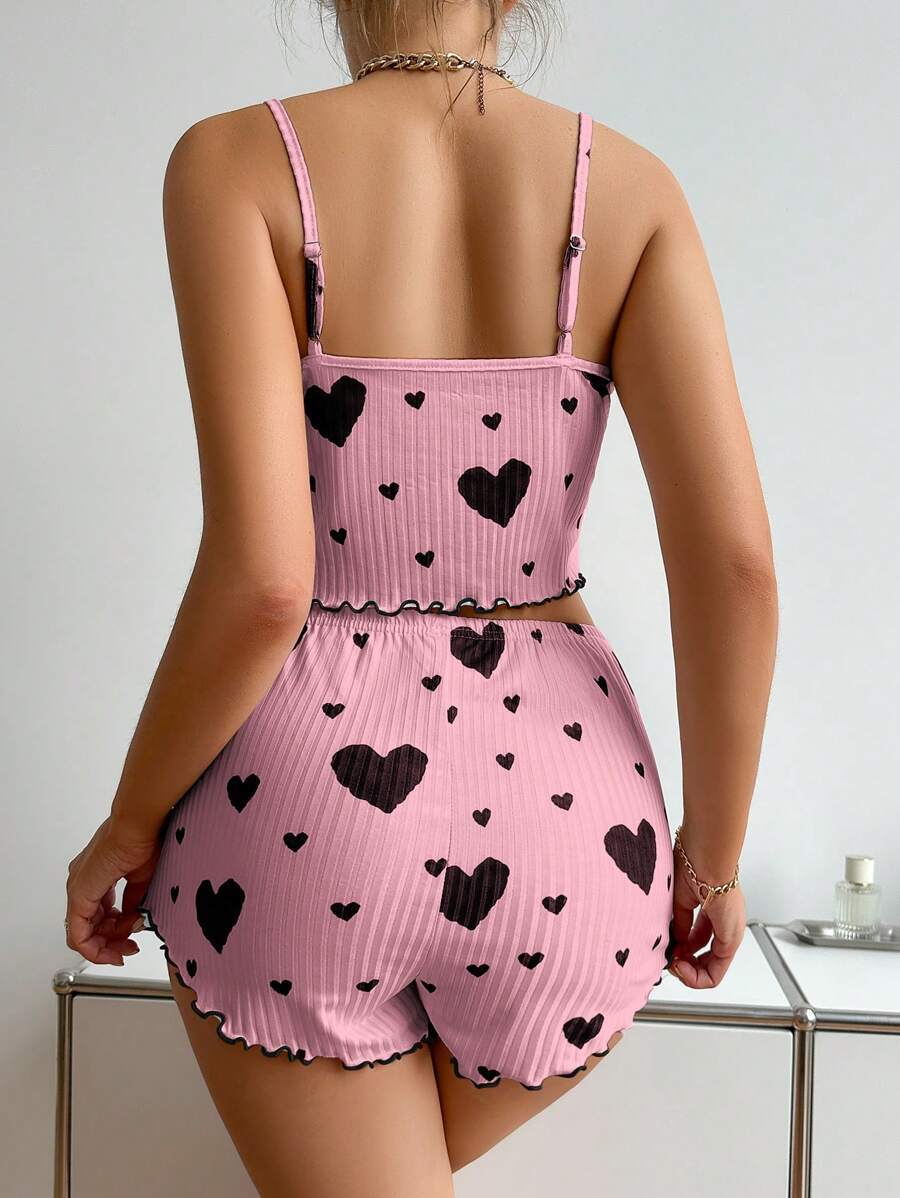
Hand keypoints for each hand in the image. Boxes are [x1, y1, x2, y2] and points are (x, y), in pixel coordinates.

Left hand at [65, 814, 162, 965]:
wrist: (138, 823)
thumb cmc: (143, 840)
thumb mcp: (142, 879)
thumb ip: (134, 902)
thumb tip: (134, 921)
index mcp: (94, 877)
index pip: (98, 916)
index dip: (115, 932)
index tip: (133, 937)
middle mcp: (81, 883)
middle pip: (89, 928)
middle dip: (112, 943)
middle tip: (130, 947)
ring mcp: (78, 888)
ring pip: (82, 934)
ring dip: (107, 945)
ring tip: (129, 944)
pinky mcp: (79, 894)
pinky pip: (78, 934)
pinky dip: (96, 947)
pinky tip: (115, 948)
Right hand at [666, 851, 745, 988]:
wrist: (706, 855)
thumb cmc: (692, 865)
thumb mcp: (680, 900)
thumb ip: (680, 925)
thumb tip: (676, 944)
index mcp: (714, 911)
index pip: (698, 941)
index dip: (681, 949)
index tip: (668, 947)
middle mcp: (725, 925)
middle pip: (706, 959)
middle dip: (685, 965)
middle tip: (669, 961)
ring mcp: (730, 934)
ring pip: (712, 970)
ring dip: (689, 974)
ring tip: (673, 965)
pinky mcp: (731, 940)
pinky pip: (715, 973)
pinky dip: (695, 977)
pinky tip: (679, 966)